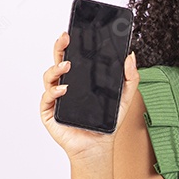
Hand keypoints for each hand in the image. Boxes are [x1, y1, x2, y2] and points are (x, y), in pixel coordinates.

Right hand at [39, 30, 139, 160]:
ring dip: (56, 68)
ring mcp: (56, 98)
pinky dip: (54, 92)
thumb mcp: (124, 97)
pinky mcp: (50, 113)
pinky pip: (47, 98)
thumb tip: (131, 56)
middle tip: (65, 39)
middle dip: (59, 48)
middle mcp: (65, 86)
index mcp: (80, 80)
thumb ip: (130, 77)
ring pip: (49, 77)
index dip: (70, 44)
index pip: (72, 57)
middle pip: (58, 61)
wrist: (99, 147)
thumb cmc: (107, 123)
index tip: (72, 32)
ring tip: (67, 66)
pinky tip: (63, 89)